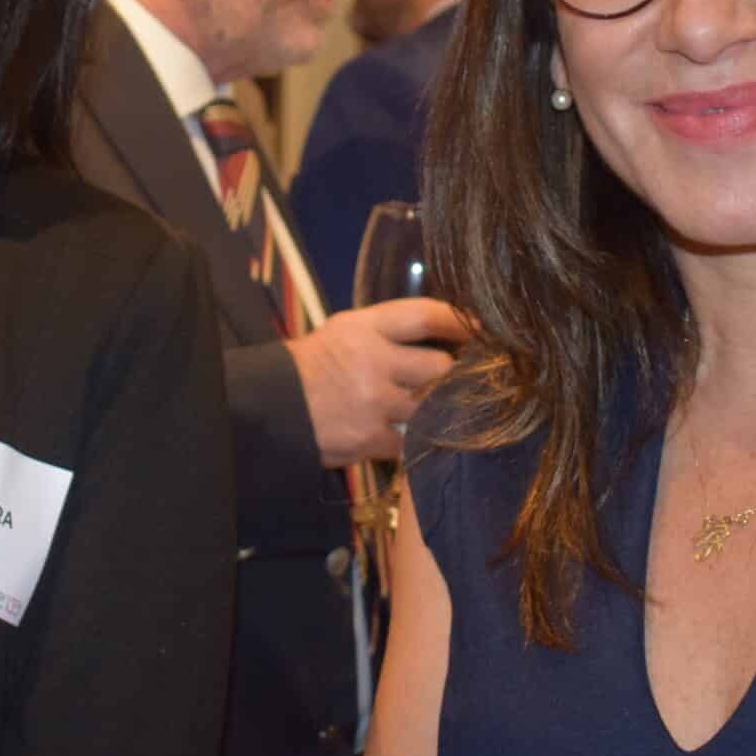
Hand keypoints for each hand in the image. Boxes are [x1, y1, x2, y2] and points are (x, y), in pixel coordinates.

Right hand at [286, 297, 471, 466]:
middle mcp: (372, 361)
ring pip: (432, 406)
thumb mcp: (345, 332)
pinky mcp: (371, 438)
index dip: (461, 321)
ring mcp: (373, 402)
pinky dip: (415, 440)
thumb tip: (445, 338)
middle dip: (450, 376)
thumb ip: (389, 333)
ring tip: (435, 408)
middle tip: (460, 380)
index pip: (425, 316)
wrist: (272, 409)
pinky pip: (413, 440)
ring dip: (436, 410)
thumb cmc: (312, 367)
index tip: (483, 328)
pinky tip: (411, 435)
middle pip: (439, 367)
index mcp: (364, 328)